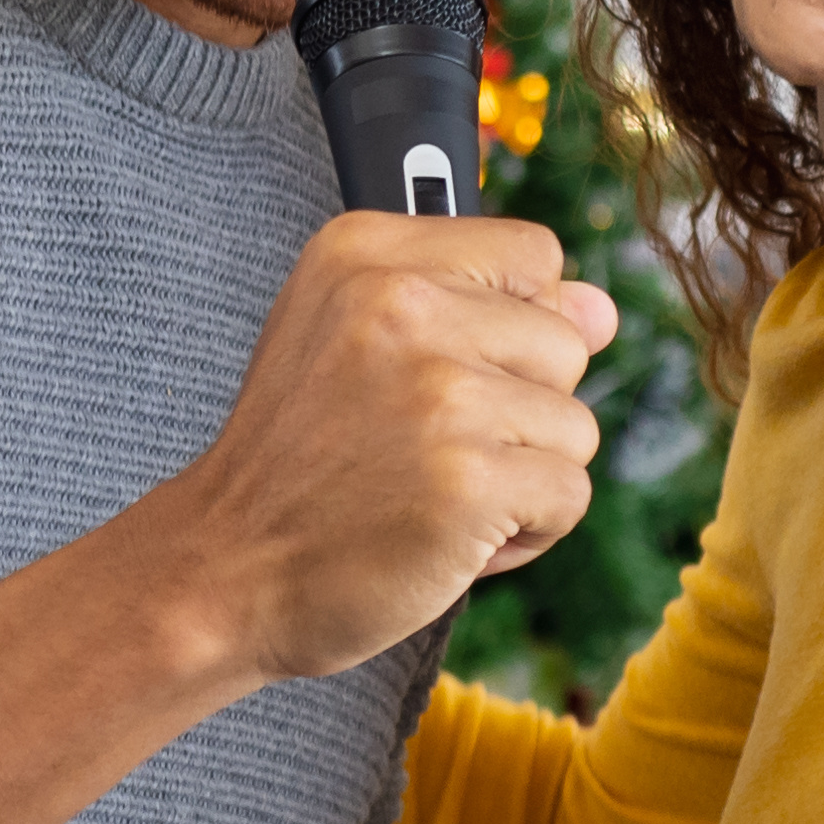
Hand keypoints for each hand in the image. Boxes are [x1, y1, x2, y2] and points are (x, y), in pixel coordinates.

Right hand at [154, 216, 612, 682]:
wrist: (223, 571)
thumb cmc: (296, 463)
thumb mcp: (351, 340)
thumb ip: (478, 305)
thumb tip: (601, 309)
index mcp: (366, 253)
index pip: (534, 254)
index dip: (515, 324)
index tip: (447, 371)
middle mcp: (403, 303)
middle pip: (564, 343)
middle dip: (518, 409)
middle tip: (422, 448)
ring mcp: (440, 392)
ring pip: (574, 425)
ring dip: (521, 476)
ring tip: (432, 493)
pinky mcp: (470, 478)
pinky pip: (569, 495)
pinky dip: (525, 534)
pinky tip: (449, 537)